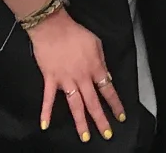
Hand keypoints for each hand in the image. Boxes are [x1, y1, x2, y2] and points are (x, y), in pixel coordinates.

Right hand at [29, 7, 126, 142]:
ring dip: (80, 122)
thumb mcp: (96, 43)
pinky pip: (48, 98)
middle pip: (93, 102)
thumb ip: (102, 62)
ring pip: (75, 105)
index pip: (108, 90)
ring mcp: (65, 80)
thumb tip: (106, 78)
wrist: (53, 27)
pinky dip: (46, 112)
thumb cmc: (76, 33)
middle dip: (101, 120)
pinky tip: (45, 125)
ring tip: (85, 137)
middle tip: (107, 134)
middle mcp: (82, 77)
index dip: (115, 104)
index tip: (121, 116)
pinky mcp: (50, 79)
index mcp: (95, 68)